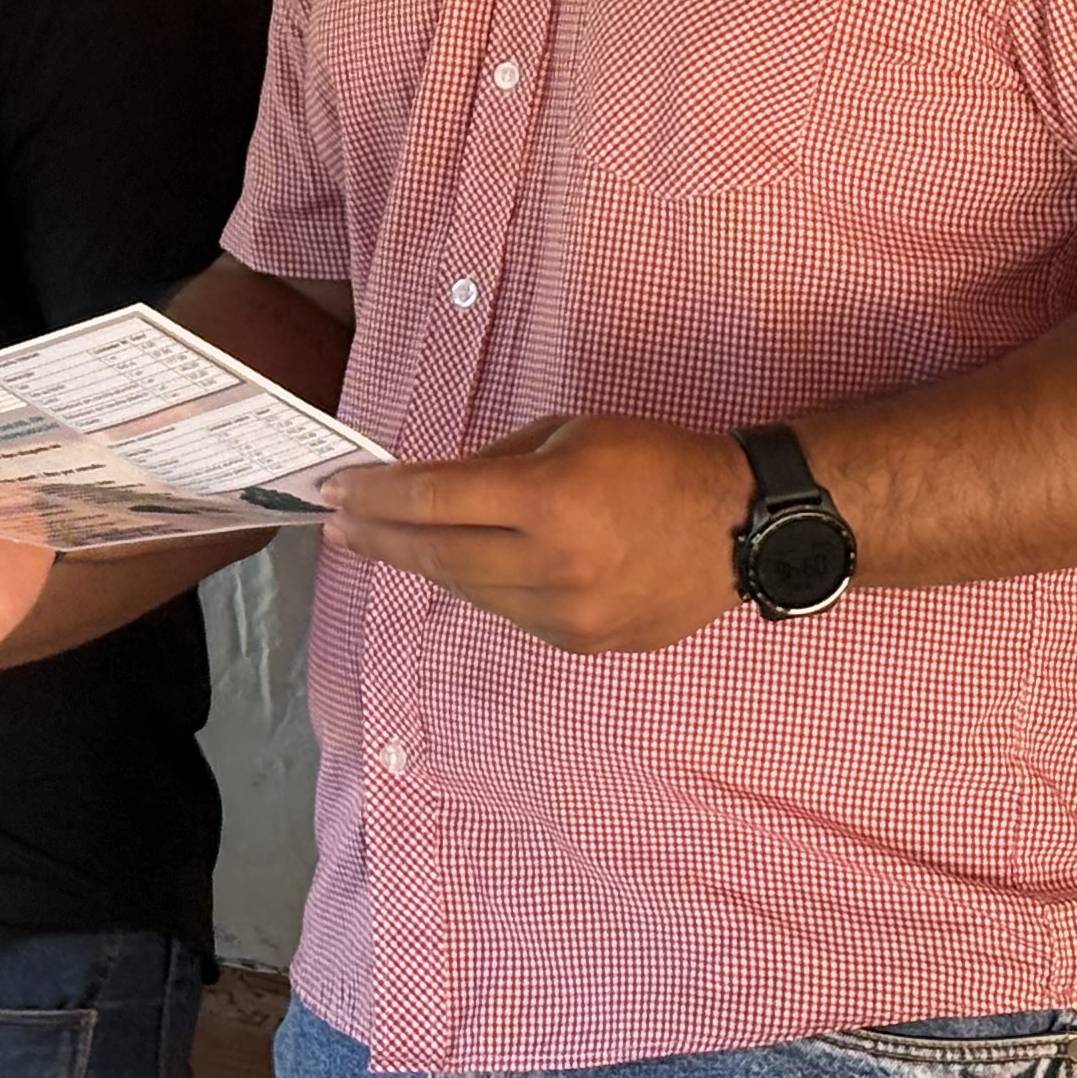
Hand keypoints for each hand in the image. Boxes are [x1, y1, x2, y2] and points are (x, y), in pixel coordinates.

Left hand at [324, 416, 755, 653]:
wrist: (740, 526)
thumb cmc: (655, 463)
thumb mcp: (571, 434)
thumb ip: (498, 463)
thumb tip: (436, 489)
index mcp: (548, 499)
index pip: (435, 501)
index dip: (376, 498)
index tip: (335, 493)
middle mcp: (552, 565)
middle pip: (438, 556)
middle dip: (378, 539)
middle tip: (338, 526)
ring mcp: (567, 614)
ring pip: (470, 591)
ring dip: (426, 565)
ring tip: (389, 542)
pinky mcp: (583, 642)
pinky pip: (511, 612)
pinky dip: (482, 586)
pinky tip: (465, 564)